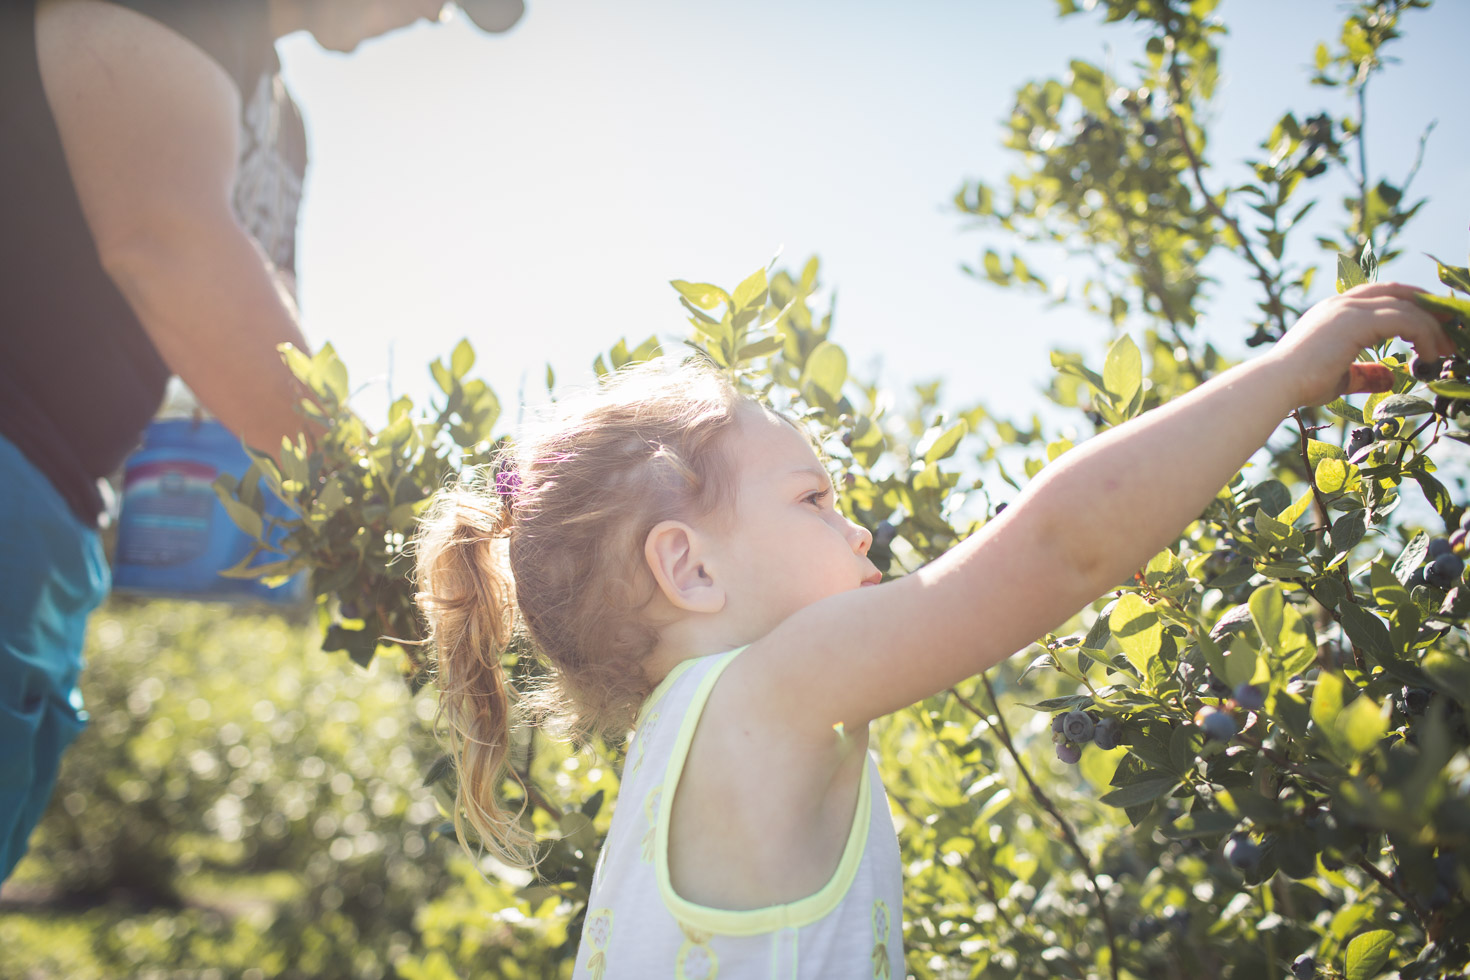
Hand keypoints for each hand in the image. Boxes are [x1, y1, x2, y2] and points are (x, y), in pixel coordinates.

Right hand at [1266, 282, 1453, 407]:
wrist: (1276, 383)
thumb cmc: (1299, 384)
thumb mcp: (1339, 377)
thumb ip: (1364, 373)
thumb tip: (1390, 377)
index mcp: (1334, 311)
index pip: (1381, 296)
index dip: (1409, 306)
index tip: (1432, 325)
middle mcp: (1342, 302)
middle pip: (1398, 291)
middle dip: (1428, 306)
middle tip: (1452, 325)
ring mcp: (1349, 308)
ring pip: (1407, 305)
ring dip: (1433, 326)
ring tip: (1446, 351)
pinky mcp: (1357, 320)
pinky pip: (1405, 320)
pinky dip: (1425, 335)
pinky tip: (1430, 356)